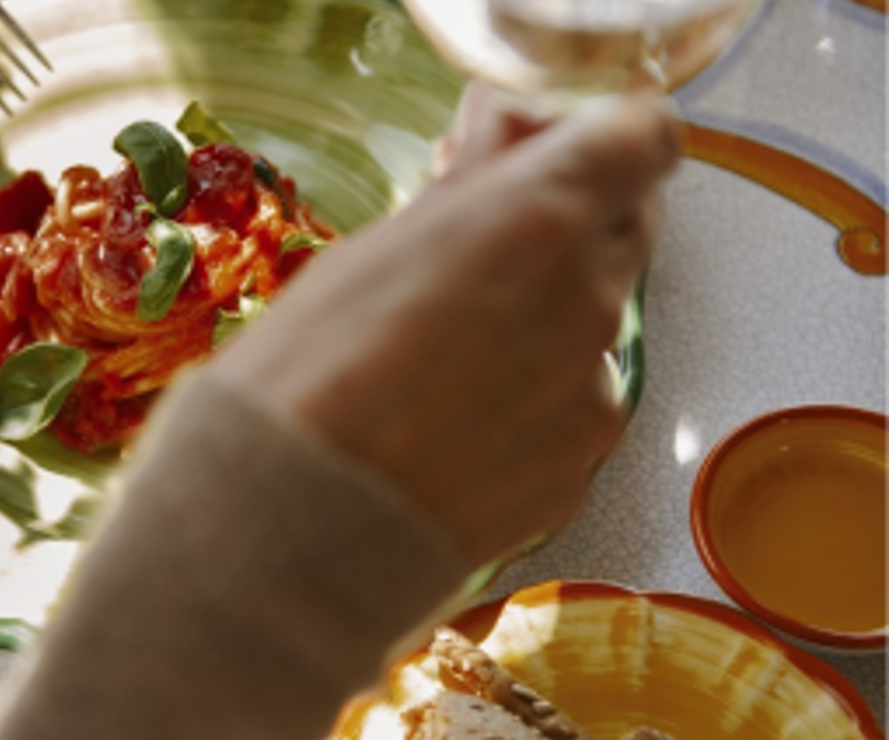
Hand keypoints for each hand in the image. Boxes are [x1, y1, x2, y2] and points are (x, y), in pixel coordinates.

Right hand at [210, 86, 679, 569]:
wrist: (288, 525)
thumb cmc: (300, 378)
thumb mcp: (372, 245)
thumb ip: (465, 192)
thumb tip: (504, 144)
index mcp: (538, 218)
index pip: (642, 137)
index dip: (602, 140)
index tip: (557, 155)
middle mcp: (588, 299)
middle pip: (625, 227)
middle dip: (568, 226)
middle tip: (482, 251)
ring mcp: (592, 390)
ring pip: (598, 320)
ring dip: (547, 316)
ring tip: (449, 357)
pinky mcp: (581, 468)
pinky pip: (577, 403)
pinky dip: (536, 397)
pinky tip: (458, 420)